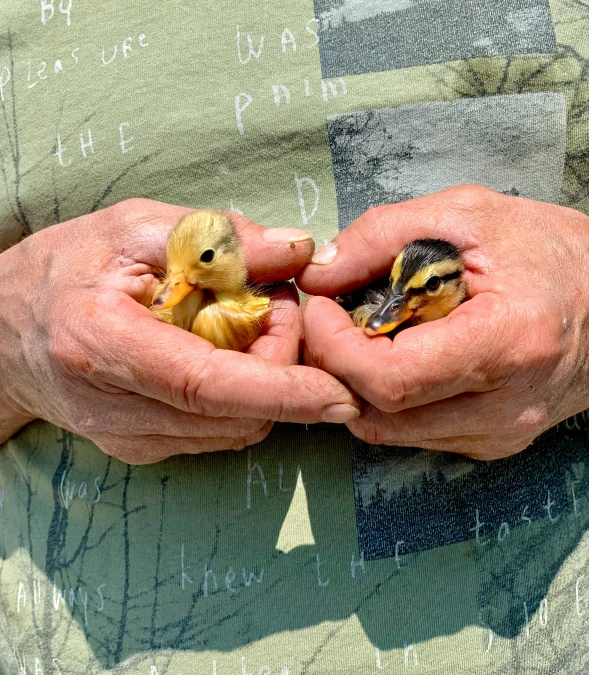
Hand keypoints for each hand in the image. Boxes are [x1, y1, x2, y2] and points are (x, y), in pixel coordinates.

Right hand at [0, 199, 358, 463]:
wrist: (7, 328)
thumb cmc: (68, 266)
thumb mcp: (136, 227)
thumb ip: (220, 238)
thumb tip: (299, 251)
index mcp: (100, 342)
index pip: (204, 383)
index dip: (280, 390)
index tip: (340, 394)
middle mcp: (112, 407)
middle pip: (233, 413)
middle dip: (282, 366)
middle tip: (278, 304)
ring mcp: (125, 438)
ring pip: (234, 429)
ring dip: (266, 380)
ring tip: (248, 323)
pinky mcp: (140, 448)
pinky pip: (217, 432)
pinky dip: (243, 396)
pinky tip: (226, 353)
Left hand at [297, 185, 588, 459]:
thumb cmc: (547, 249)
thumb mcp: (466, 214)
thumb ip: (383, 235)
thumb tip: (317, 275)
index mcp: (509, 342)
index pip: (391, 378)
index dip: (335, 348)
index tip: (321, 308)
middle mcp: (508, 406)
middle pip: (382, 414)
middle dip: (336, 367)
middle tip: (331, 319)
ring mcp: (502, 433)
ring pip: (391, 433)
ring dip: (358, 386)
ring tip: (363, 335)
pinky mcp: (495, 443)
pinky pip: (416, 434)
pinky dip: (390, 400)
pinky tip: (400, 358)